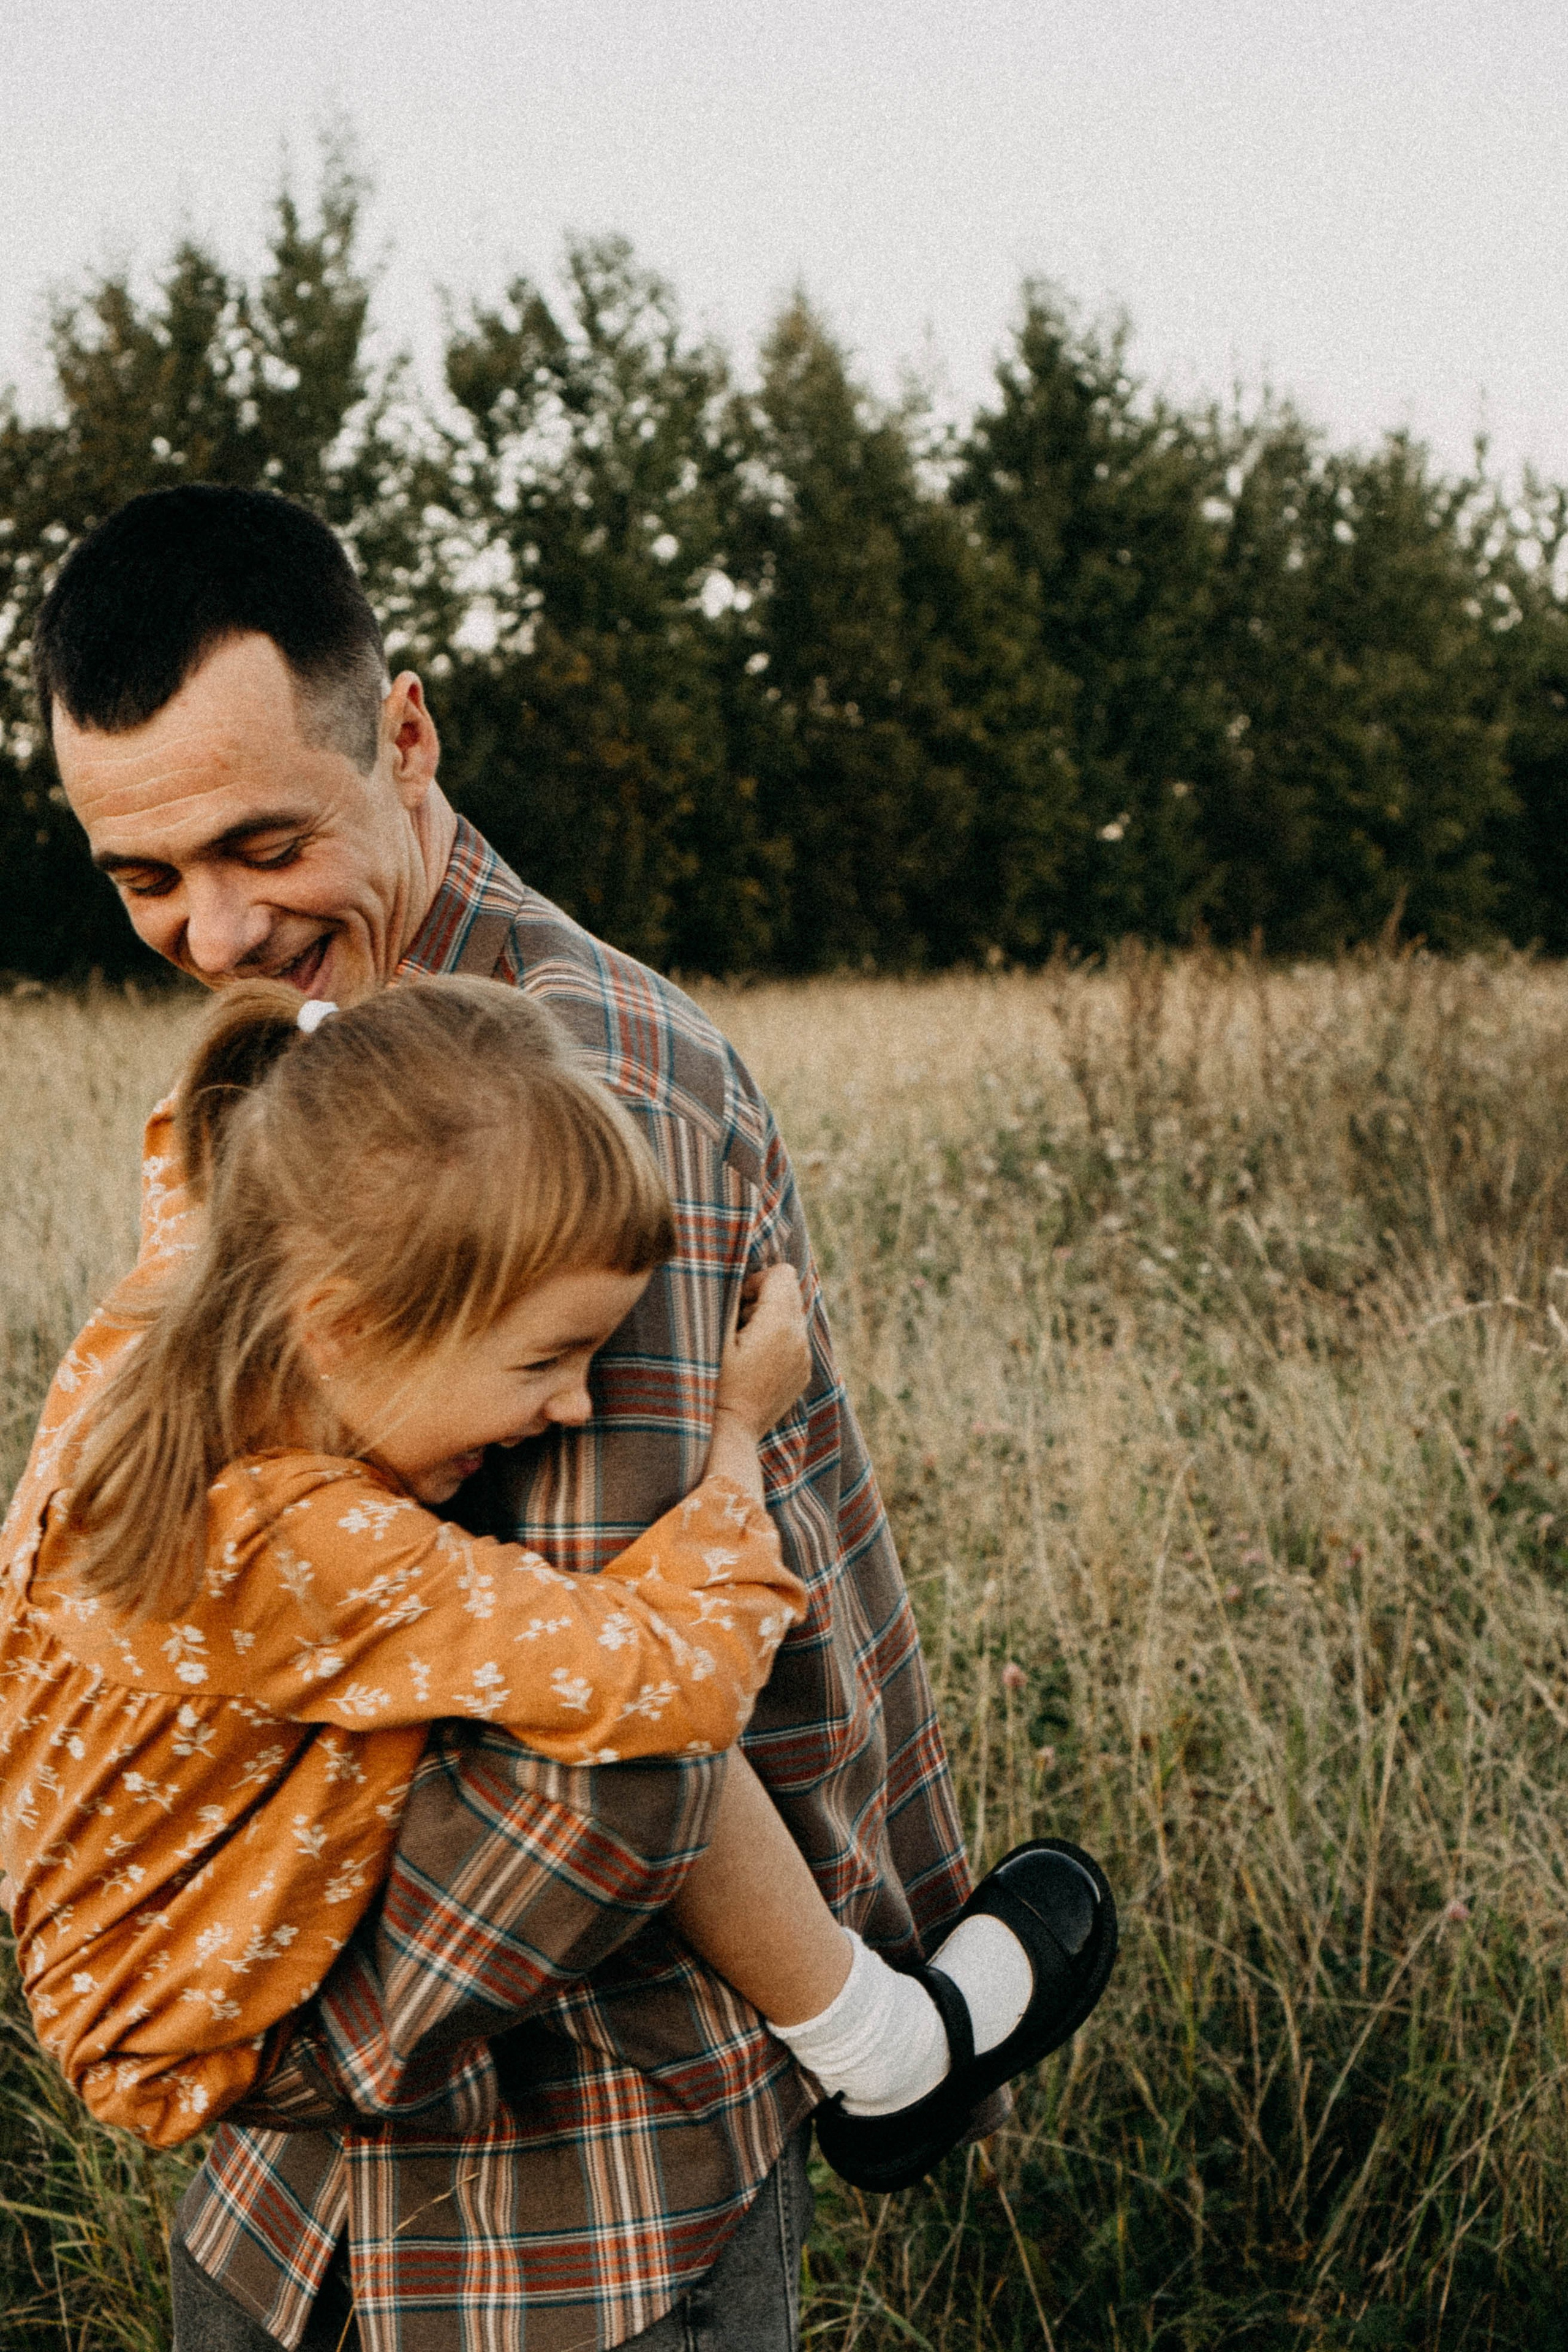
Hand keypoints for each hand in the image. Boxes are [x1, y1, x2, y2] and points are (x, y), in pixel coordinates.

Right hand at [715, 1265, 810, 1442]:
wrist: (729, 1434)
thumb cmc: (713, 1383)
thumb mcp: (715, 1336)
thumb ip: (730, 1298)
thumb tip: (736, 1272)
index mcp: (781, 1324)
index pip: (783, 1273)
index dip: (755, 1280)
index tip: (737, 1303)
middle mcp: (800, 1338)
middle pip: (789, 1292)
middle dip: (763, 1299)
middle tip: (737, 1325)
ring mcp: (804, 1358)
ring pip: (791, 1317)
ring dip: (768, 1320)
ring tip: (743, 1345)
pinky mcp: (801, 1373)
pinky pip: (793, 1341)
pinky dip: (776, 1341)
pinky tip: (753, 1362)